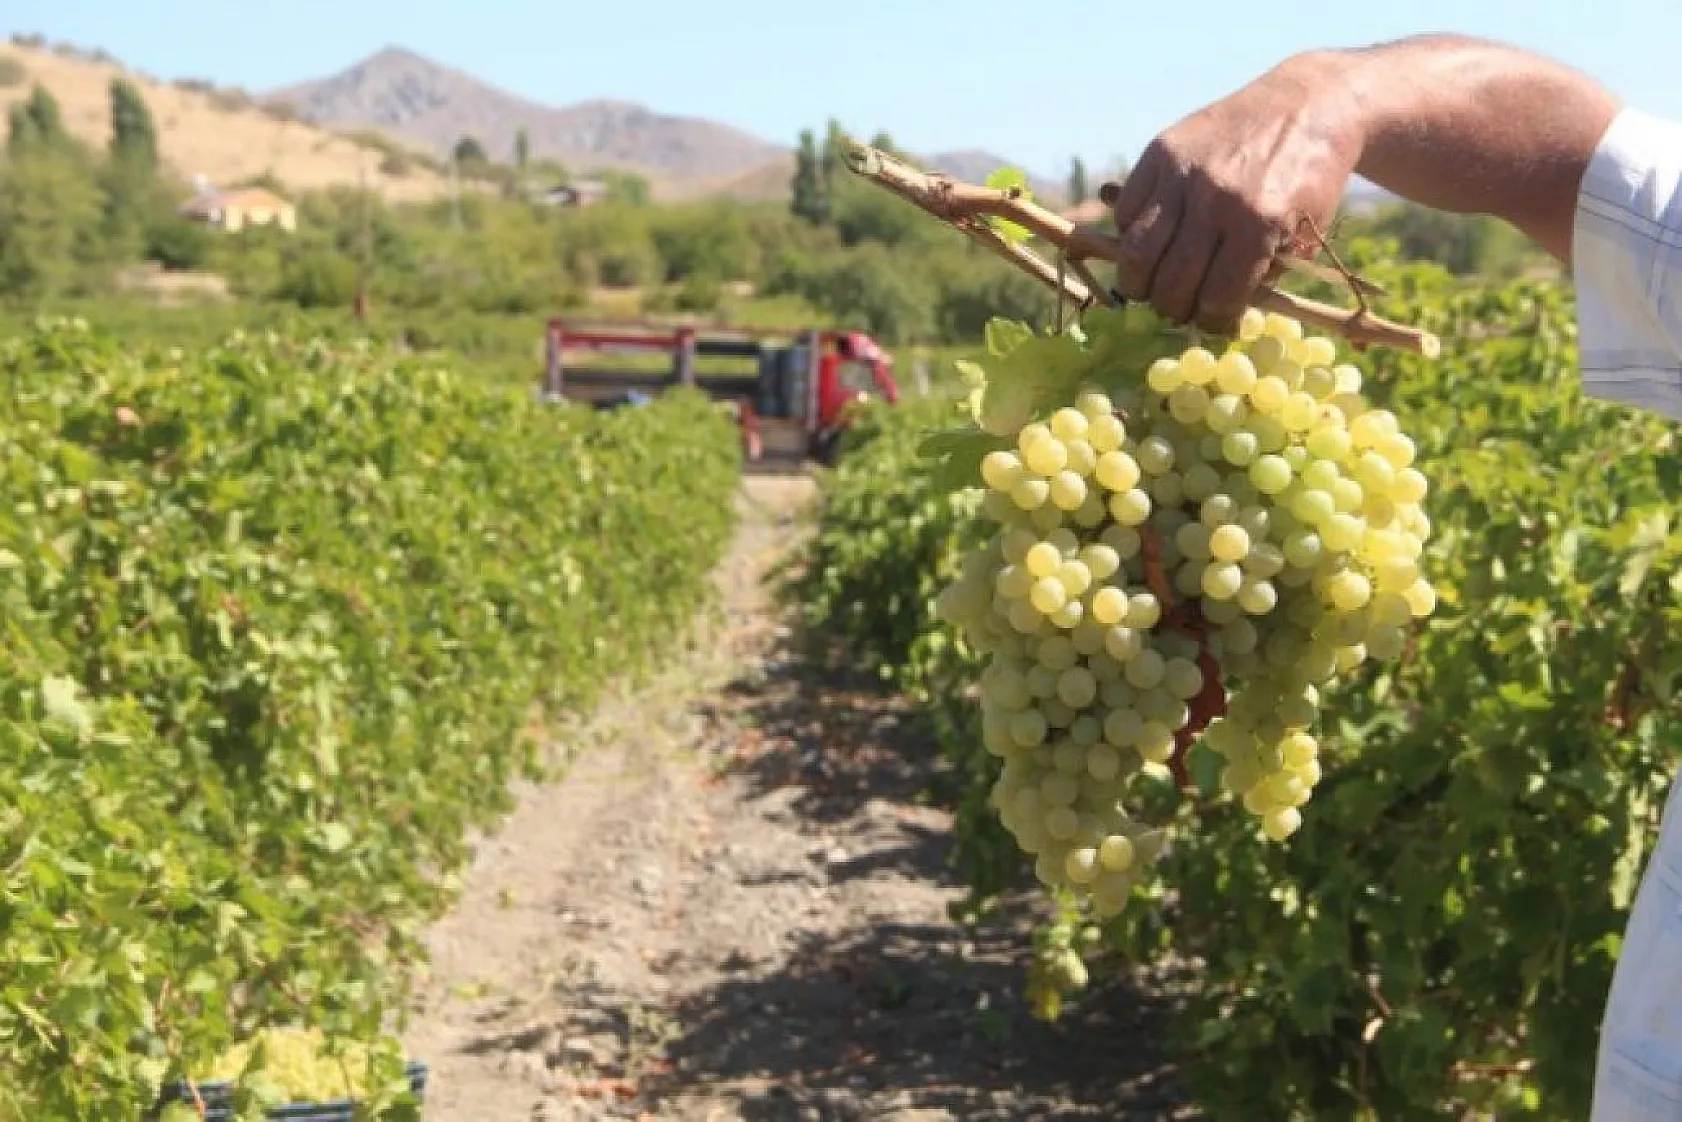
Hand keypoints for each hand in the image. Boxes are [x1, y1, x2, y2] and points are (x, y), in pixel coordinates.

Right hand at [1102, 54, 1363, 331]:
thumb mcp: (1302, 234)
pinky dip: (1132, 235)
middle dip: (1174, 308)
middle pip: (1172, 284)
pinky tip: (1152, 240)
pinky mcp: (1161, 152)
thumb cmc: (1309, 180)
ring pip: (1137, 254)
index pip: (1217, 299)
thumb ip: (1261, 277)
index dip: (1212, 322)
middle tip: (1179, 309)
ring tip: (1150, 286)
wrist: (1307, 106)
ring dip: (1139, 283)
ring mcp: (1184, 175)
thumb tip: (1216, 316)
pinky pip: (1128, 212)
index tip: (1212, 323)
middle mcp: (1217, 200)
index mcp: (1259, 225)